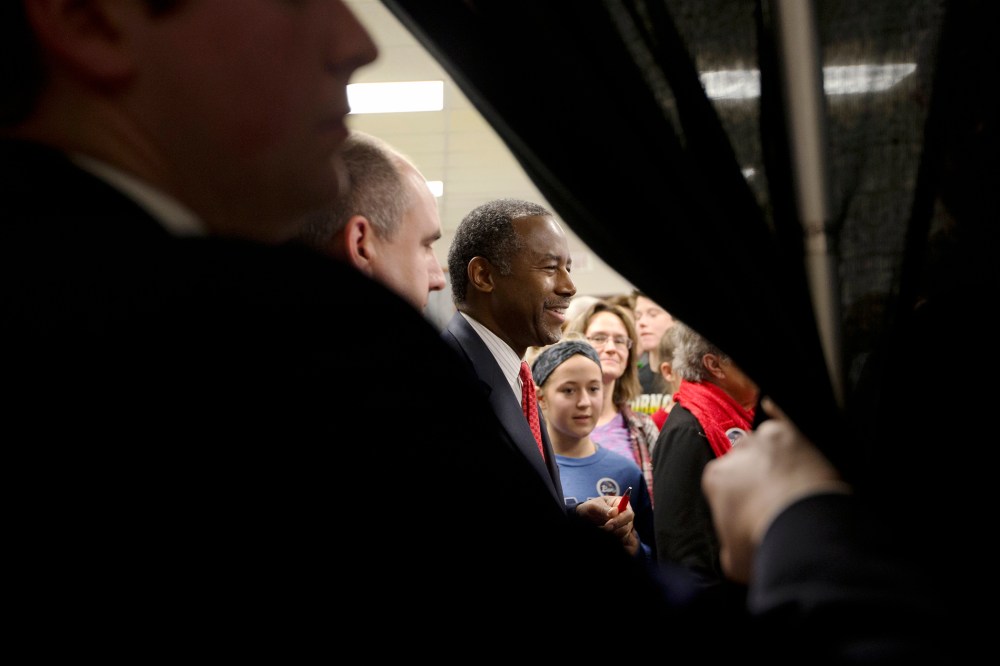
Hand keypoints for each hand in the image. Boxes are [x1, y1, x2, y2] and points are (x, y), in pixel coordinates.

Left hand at [575, 496, 638, 555]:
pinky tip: (605, 537)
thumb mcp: (594, 506)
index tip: (608, 524)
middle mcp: (625, 515)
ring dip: (612, 535)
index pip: (628, 514)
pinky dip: (613, 540)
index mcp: (621, 504)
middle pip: (627, 526)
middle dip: (614, 529)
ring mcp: (624, 526)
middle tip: (603, 529)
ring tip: (601, 530)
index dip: (620, 520)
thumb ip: (603, 509)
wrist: (585, 518)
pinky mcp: (621, 535)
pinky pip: (622, 541)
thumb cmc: (591, 508)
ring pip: (624, 535)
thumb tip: (615, 511)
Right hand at [701, 398, 849, 582]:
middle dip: (756, 475)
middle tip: (775, 500)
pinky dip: (780, 409)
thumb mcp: (734, 560)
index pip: (723, 482)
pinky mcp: (798, 434)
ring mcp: (769, 439)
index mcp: (716, 478)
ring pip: (768, 442)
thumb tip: (735, 549)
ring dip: (776, 456)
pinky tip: (776, 406)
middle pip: (745, 459)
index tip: (751, 513)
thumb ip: (729, 546)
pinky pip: (784, 412)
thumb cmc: (764, 543)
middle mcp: (738, 452)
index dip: (738, 499)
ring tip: (793, 479)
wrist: (803, 532)